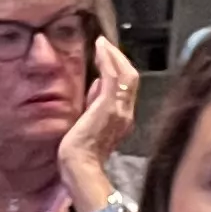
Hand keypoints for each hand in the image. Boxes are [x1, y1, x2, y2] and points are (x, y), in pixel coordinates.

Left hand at [58, 36, 138, 195]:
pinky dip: (108, 60)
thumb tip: (98, 82)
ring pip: (126, 74)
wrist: (80, 168)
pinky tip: (100, 49)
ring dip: (113, 55)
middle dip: (118, 58)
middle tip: (105, 45)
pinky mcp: (109, 106)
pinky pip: (113, 77)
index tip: (107, 57)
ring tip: (102, 43)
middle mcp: (126, 113)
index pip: (127, 88)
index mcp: (122, 119)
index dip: (119, 69)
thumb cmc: (79, 153)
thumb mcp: (89, 123)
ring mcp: (120, 110)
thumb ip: (96, 103)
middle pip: (131, 78)